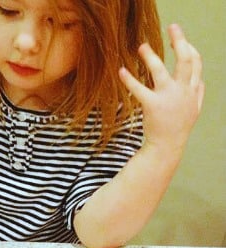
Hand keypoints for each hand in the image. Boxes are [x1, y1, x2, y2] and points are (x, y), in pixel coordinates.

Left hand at [119, 24, 204, 158]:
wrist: (167, 147)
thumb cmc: (178, 129)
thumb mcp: (193, 111)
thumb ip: (197, 94)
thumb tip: (199, 81)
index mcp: (192, 91)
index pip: (196, 64)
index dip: (190, 49)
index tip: (181, 40)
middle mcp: (183, 91)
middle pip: (186, 60)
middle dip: (180, 41)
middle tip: (172, 26)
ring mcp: (168, 98)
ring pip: (161, 71)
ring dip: (151, 56)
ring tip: (141, 46)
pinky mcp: (153, 106)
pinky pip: (139, 90)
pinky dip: (130, 80)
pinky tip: (122, 71)